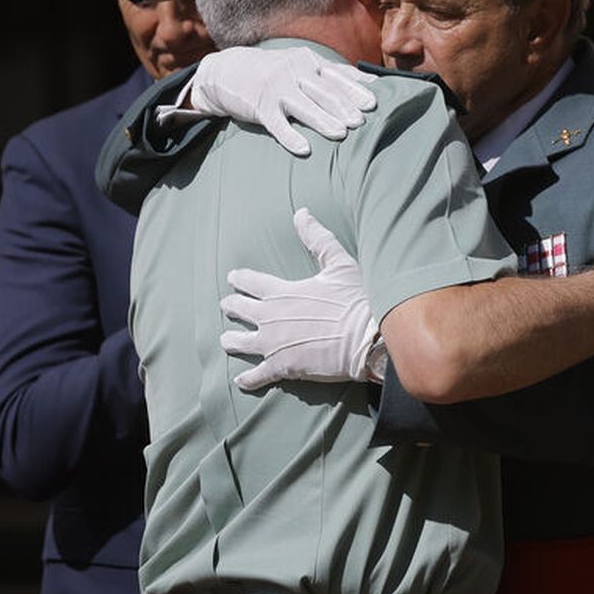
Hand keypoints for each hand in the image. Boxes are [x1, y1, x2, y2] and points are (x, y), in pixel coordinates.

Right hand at [190, 46, 376, 155]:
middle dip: (342, 106)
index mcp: (308, 61)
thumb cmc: (276, 72)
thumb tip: (374, 81)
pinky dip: (290, 137)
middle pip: (322, 91)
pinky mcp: (260, 108)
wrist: (228, 71)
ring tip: (341, 134)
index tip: (373, 103)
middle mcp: (293, 71)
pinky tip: (303, 149)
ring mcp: (276, 89)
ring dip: (322, 120)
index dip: (355, 89)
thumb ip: (334, 73)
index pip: (336, 75)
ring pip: (303, 106)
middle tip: (360, 121)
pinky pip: (277, 124)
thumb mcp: (303, 64)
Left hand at [220, 208, 380, 390]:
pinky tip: (241, 381)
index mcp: (281, 292)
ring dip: (231, 341)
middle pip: (239, 310)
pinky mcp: (282, 367)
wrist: (367, 339)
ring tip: (226, 341)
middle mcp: (270, 317)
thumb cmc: (355, 300)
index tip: (233, 278)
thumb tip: (301, 213)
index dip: (239, 279)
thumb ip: (317, 238)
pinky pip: (256, 375)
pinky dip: (247, 379)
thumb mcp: (338, 263)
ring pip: (239, 343)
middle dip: (231, 307)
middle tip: (227, 306)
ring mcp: (273, 344)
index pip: (250, 282)